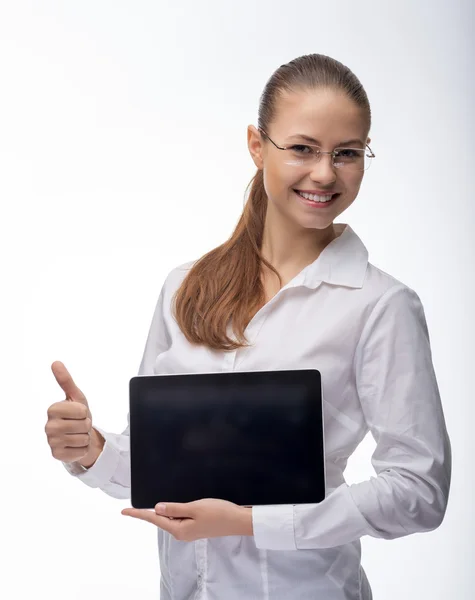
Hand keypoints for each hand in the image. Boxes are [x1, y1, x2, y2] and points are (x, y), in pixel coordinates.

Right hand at [45, 361, 103, 465]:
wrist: (79, 435)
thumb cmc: (77, 414)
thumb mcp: (76, 396)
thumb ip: (66, 380)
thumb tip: (56, 363)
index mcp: (52, 409)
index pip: (81, 411)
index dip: (84, 412)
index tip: (78, 413)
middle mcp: (48, 426)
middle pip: (83, 425)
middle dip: (86, 425)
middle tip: (79, 424)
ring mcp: (52, 442)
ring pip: (82, 439)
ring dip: (85, 437)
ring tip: (78, 434)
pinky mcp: (57, 455)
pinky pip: (80, 451)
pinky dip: (82, 448)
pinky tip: (75, 445)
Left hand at [121, 498, 253, 540]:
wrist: (237, 520)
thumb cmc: (218, 513)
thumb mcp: (194, 508)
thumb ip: (174, 508)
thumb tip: (156, 508)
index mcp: (179, 529)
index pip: (154, 519)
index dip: (138, 514)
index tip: (124, 511)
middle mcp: (181, 532)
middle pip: (161, 518)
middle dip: (153, 510)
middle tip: (141, 501)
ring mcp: (189, 530)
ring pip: (171, 517)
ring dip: (166, 509)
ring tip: (165, 500)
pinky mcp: (195, 526)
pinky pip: (180, 517)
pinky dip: (176, 510)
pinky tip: (176, 504)